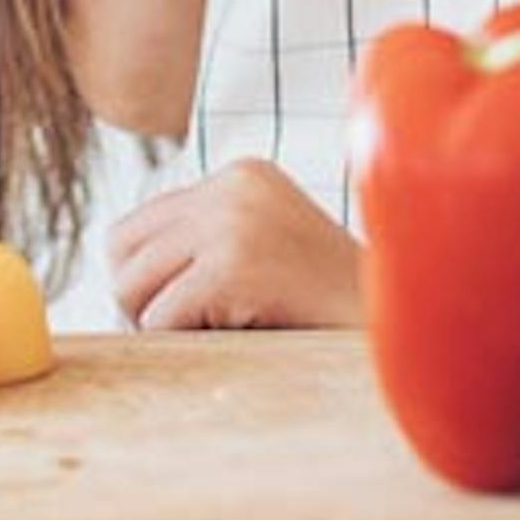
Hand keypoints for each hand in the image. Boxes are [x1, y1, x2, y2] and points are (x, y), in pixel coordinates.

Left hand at [105, 159, 365, 329]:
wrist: (404, 332)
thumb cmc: (328, 309)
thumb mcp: (266, 246)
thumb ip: (205, 241)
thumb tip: (115, 273)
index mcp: (240, 174)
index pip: (136, 227)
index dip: (152, 280)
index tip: (196, 307)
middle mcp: (232, 187)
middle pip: (122, 252)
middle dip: (145, 301)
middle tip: (200, 328)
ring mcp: (233, 224)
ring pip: (132, 286)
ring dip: (164, 325)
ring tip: (224, 331)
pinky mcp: (233, 267)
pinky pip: (160, 321)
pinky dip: (186, 344)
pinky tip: (241, 338)